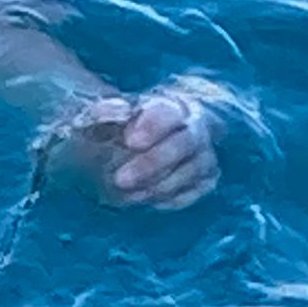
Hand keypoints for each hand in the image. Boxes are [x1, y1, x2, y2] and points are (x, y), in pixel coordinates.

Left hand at [63, 87, 219, 211]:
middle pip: (184, 143)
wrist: (160, 137)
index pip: (170, 113)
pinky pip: (193, 192)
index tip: (130, 142)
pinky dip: (169, 199)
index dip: (153, 127)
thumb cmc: (136, 125)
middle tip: (120, 179)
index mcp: (174, 107)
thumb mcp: (120, 113)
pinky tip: (145, 199)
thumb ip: (110, 111)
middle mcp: (195, 129)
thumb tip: (101, 113)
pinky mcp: (206, 179)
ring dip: (158, 186)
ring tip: (127, 193)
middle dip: (152, 164)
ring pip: (191, 172)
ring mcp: (204, 156)